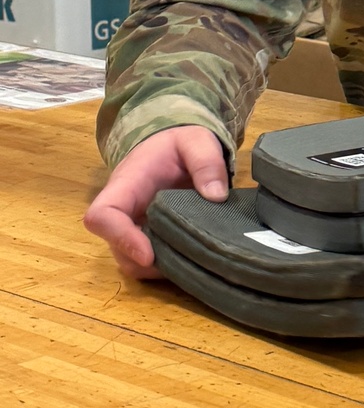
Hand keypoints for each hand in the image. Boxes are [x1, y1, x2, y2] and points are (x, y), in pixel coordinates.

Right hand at [83, 126, 227, 279]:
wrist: (174, 147)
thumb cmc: (179, 143)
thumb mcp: (197, 140)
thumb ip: (207, 162)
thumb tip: (216, 196)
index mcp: (127, 184)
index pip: (102, 215)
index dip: (120, 238)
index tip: (148, 254)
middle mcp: (124, 211)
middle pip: (116, 248)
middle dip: (146, 261)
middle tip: (185, 257)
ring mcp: (134, 228)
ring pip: (132, 261)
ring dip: (159, 267)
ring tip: (192, 256)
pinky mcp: (148, 238)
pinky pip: (148, 263)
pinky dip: (167, 267)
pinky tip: (193, 257)